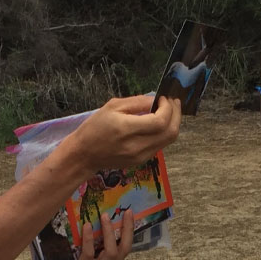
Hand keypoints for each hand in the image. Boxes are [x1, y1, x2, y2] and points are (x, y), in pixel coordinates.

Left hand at [37, 209, 134, 259]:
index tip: (130, 213)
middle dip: (127, 230)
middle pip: (124, 250)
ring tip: (105, 216)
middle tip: (125, 212)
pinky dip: (89, 239)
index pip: (126, 248)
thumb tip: (99, 219)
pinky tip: (87, 226)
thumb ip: (97, 246)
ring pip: (110, 252)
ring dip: (109, 232)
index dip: (130, 230)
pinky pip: (89, 253)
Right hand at [59, 95, 181, 173]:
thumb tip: (156, 100)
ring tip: (170, 110)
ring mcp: (141, 156)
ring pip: (168, 140)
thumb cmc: (94, 127)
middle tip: (173, 102)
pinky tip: (159, 123)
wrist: (84, 155)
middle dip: (176, 115)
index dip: (168, 108)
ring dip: (173, 123)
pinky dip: (164, 132)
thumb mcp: (112, 107)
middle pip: (170, 132)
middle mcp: (137, 146)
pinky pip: (160, 145)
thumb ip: (137, 102)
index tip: (164, 98)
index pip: (160, 121)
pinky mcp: (141, 161)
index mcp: (127, 129)